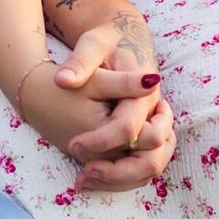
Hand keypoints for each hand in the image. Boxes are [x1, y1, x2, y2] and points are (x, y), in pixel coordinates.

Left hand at [56, 14, 176, 192]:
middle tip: (84, 173)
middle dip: (117, 171)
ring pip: (150, 168)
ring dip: (119, 180)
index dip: (100, 141)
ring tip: (83, 180)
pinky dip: (120, 178)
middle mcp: (154, 114)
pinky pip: (142, 166)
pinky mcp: (146, 135)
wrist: (124, 38)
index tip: (72, 144)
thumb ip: (81, 61)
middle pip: (151, 158)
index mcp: (145, 93)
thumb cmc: (106, 40)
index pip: (127, 128)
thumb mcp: (92, 43)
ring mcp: (154, 127)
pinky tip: (89, 178)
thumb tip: (63, 80)